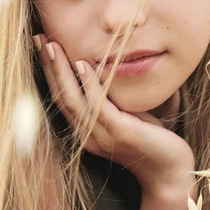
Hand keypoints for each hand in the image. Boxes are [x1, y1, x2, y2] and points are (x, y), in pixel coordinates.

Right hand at [33, 35, 195, 197]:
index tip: (42, 45)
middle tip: (39, 38)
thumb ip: (111, 97)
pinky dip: (88, 84)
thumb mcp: (126, 114)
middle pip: (60, 96)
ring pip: (73, 100)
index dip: (49, 72)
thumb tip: (105, 67)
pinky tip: (82, 64)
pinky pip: (98, 106)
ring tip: (53, 46)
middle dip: (49, 66)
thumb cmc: (151, 139)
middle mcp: (88, 135)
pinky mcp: (120, 133)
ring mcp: (102, 136)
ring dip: (61, 71)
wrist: (170, 171)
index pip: (60, 98)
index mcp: (86, 131)